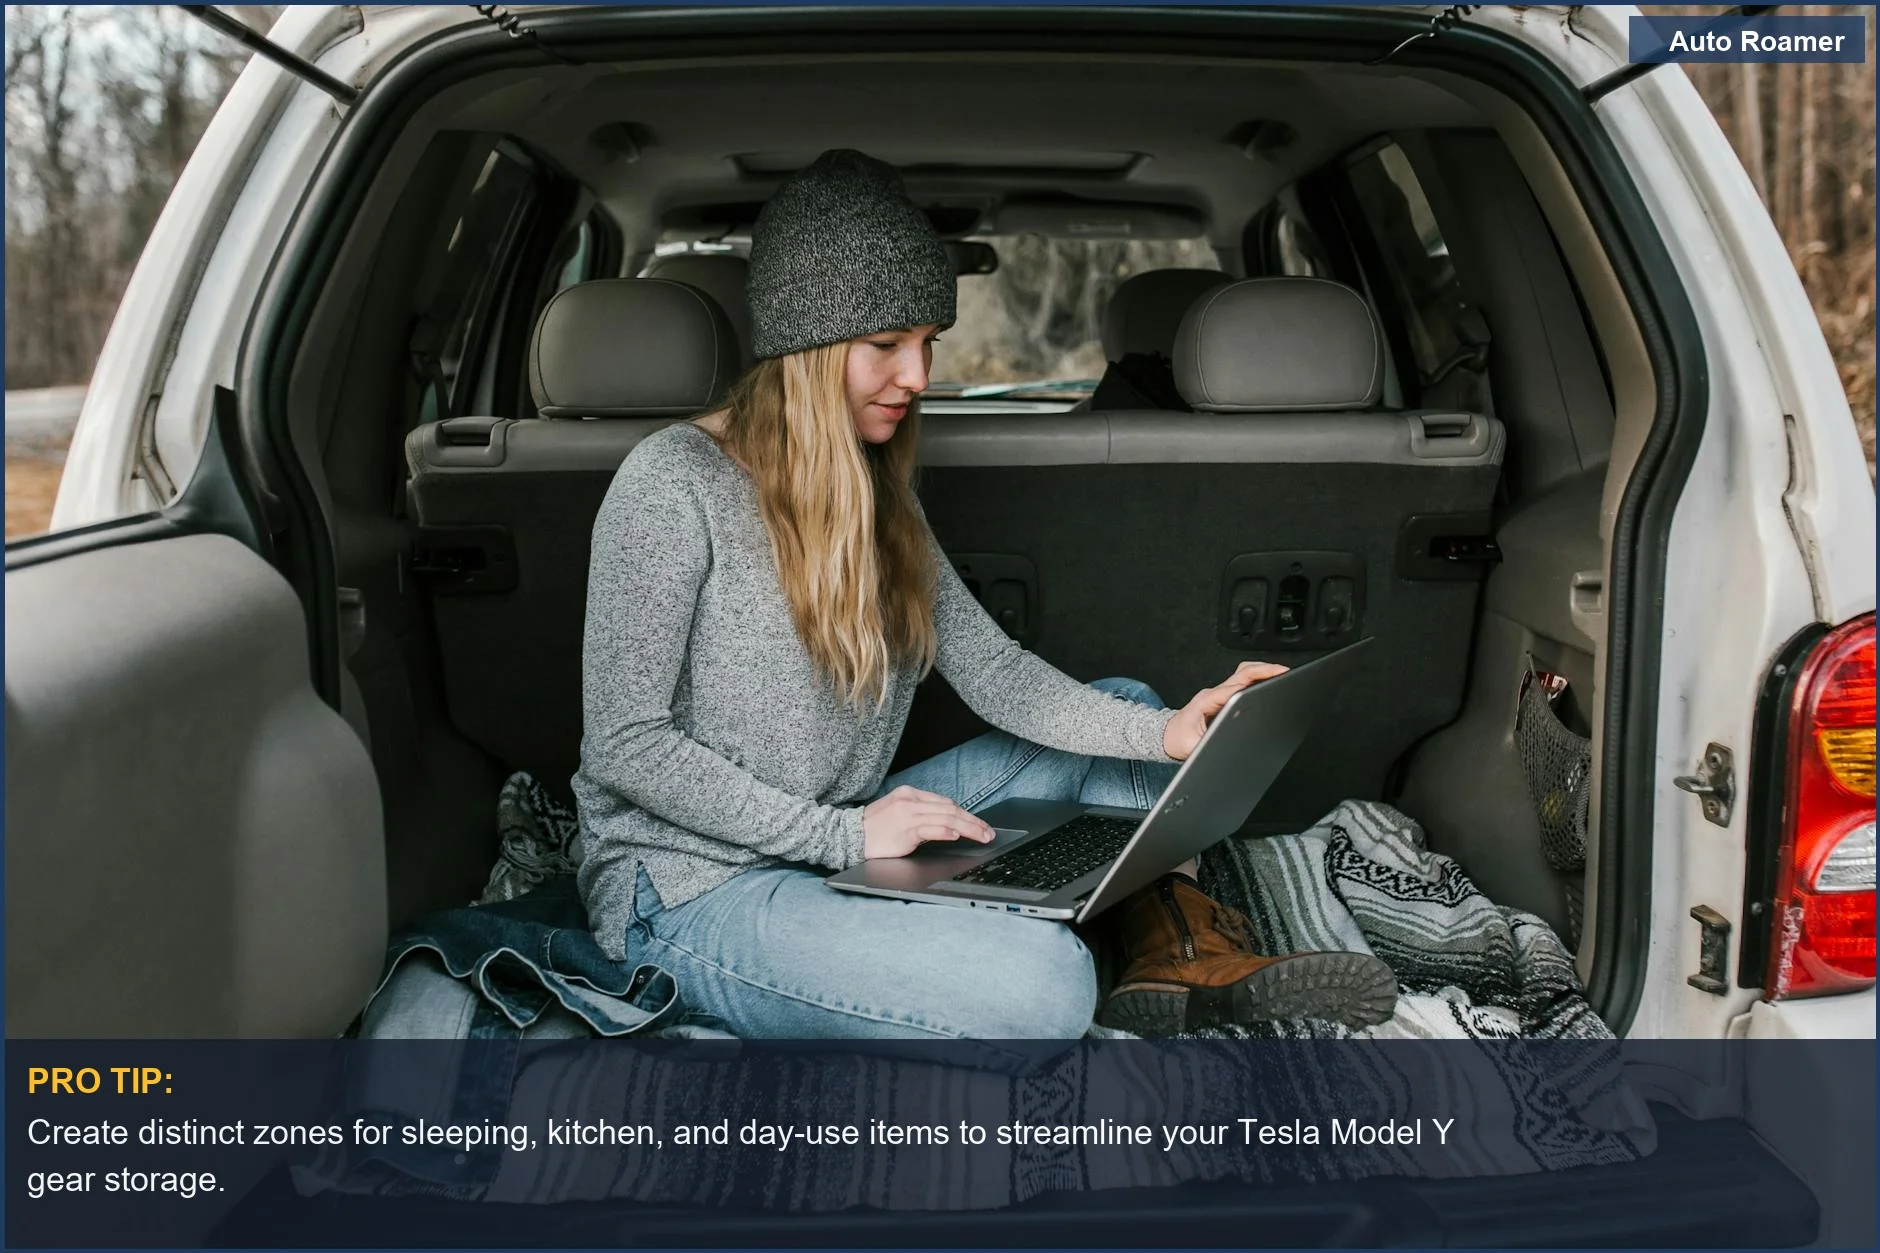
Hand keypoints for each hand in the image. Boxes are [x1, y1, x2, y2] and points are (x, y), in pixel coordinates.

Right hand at [862, 785, 996, 858]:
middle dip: (973, 821)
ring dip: (969, 829)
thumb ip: (921, 816)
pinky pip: (931, 829)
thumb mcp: (898, 814)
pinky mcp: (905, 830)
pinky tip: (957, 836)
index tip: (979, 824)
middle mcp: (911, 800)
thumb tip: (948, 826)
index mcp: (910, 794)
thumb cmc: (874, 829)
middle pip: (951, 809)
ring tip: (982, 837)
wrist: (849, 836)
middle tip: (988, 832)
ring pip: (947, 818)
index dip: (966, 814)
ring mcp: (908, 814)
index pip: (945, 802)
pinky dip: (947, 832)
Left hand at [1162, 661, 1288, 760]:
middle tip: (1286, 673)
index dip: (1253, 686)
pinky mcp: (1222, 695)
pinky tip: (1271, 681)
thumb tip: (1229, 744)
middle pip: (1242, 673)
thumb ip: (1210, 744)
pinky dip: (1259, 677)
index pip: (1234, 689)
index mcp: (1206, 702)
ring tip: (1283, 674)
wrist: (1167, 737)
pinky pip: (1243, 680)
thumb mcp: (1193, 747)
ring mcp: (1218, 692)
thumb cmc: (1178, 741)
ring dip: (1263, 671)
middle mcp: (1213, 693)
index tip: (1271, 685)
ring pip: (1243, 672)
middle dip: (1265, 670)